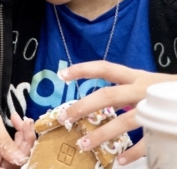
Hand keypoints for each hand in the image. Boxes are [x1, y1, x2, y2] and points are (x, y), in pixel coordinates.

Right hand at [0, 96, 30, 168]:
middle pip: (10, 167)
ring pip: (15, 159)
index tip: (25, 153)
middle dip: (24, 147)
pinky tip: (18, 123)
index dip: (13, 167)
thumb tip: (21, 160)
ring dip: (24, 140)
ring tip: (24, 121)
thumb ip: (5, 142)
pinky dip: (19, 138)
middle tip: (27, 125)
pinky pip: (13, 152)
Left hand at [57, 60, 176, 164]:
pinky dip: (133, 152)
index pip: (105, 69)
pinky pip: (147, 142)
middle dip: (84, 106)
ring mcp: (153, 108)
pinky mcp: (166, 126)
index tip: (62, 75)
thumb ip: (125, 91)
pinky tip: (119, 160)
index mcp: (136, 77)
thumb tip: (98, 103)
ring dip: (102, 134)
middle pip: (108, 96)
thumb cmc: (167, 90)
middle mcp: (142, 89)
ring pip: (124, 121)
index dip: (83, 70)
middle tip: (65, 117)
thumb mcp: (146, 84)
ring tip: (83, 144)